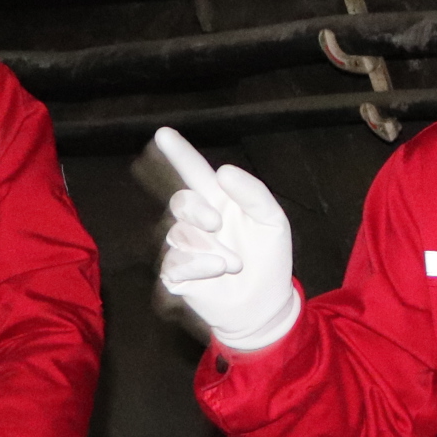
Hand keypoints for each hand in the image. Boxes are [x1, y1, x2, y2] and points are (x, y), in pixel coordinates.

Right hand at [154, 128, 299, 352]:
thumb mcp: (272, 222)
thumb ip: (253, 193)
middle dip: (196, 210)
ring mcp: (186, 248)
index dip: (179, 153)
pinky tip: (218, 271)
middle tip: (217, 223)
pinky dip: (199, 265)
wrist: (266, 303)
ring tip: (234, 264)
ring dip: (210, 248)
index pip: (194, 172)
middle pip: (180, 201)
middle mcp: (199, 222)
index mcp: (220, 202)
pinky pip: (175, 262)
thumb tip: (222, 170)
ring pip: (180, 235)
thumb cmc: (269, 259)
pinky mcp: (177, 275)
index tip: (163, 133)